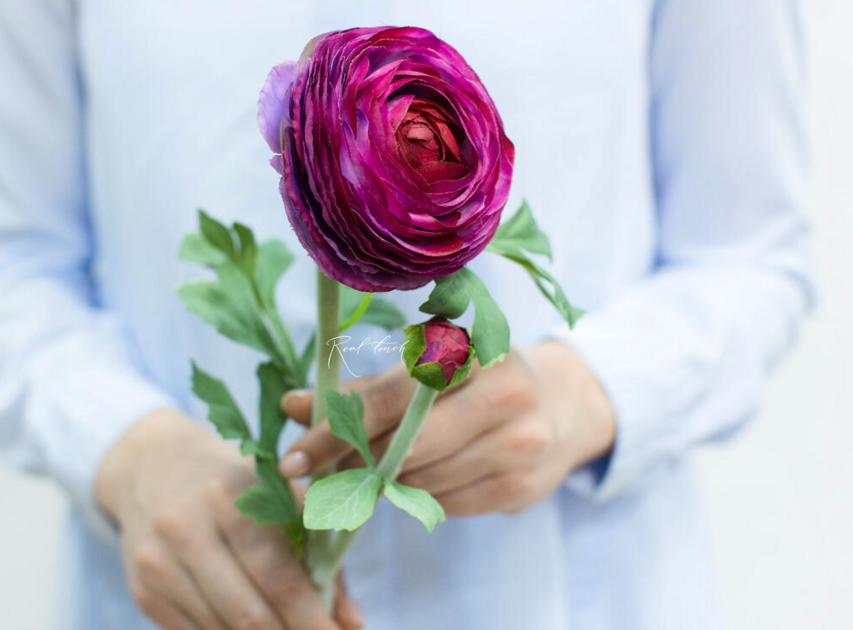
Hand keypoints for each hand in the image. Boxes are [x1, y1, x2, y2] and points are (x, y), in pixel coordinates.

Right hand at [95, 409, 363, 629]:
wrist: (153, 467)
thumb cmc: (233, 483)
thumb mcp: (280, 497)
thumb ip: (321, 555)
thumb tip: (352, 620)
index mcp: (230, 499)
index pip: (278, 576)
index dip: (313, 617)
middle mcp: (187, 531)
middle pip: (249, 615)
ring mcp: (159, 565)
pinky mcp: (143, 592)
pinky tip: (252, 629)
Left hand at [279, 341, 615, 515]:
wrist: (562, 406)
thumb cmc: (474, 381)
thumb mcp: (423, 370)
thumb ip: (359, 391)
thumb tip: (291, 406)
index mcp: (472, 347)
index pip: (389, 396)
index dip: (335, 430)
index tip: (293, 458)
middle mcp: (504, 390)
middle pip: (406, 444)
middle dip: (354, 464)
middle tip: (320, 476)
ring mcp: (521, 441)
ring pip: (423, 480)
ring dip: (388, 483)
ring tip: (379, 471)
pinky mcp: (524, 486)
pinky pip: (447, 505)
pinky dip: (422, 497)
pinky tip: (425, 478)